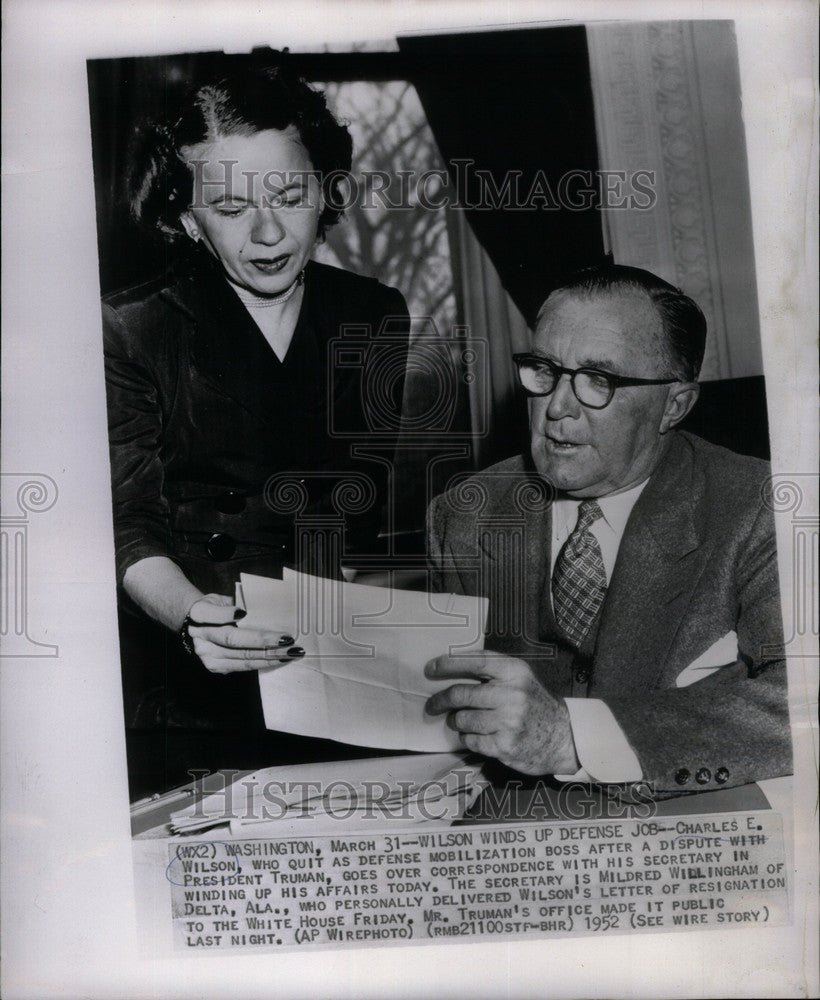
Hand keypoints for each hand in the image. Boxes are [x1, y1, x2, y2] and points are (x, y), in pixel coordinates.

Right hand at [186, 594, 301, 674]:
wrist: (196, 625)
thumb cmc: (215, 608)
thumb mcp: (220, 598)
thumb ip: (234, 603)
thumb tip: (257, 610)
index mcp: (198, 613)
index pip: (213, 614)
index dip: (227, 614)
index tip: (244, 612)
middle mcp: (200, 637)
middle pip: (233, 639)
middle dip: (263, 640)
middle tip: (286, 640)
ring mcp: (207, 655)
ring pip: (241, 656)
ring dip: (269, 656)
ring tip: (289, 653)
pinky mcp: (216, 667)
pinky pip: (243, 666)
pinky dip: (263, 662)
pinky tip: (279, 659)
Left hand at [424, 651, 579, 774]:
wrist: (562, 737)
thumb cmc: (535, 704)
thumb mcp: (521, 678)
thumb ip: (493, 671)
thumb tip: (450, 667)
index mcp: (514, 672)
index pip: (474, 661)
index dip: (448, 664)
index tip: (430, 668)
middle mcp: (512, 694)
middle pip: (460, 694)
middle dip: (440, 700)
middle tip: (432, 704)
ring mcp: (508, 721)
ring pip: (462, 719)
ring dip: (456, 721)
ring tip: (462, 720)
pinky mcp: (504, 745)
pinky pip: (470, 740)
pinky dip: (467, 738)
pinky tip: (476, 735)